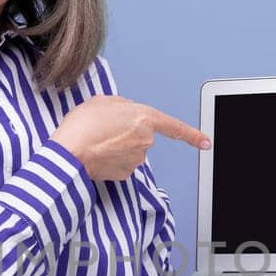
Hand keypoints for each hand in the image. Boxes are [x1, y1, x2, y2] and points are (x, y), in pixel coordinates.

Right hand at [50, 94, 209, 182]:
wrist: (70, 151)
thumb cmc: (83, 124)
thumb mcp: (103, 101)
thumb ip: (121, 106)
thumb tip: (124, 115)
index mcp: (144, 118)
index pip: (174, 127)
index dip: (192, 135)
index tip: (205, 142)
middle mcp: (145, 140)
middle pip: (141, 135)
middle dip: (126, 132)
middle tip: (104, 128)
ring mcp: (136, 159)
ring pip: (130, 150)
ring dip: (117, 146)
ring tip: (97, 140)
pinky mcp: (125, 174)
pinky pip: (121, 164)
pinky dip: (111, 159)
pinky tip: (97, 154)